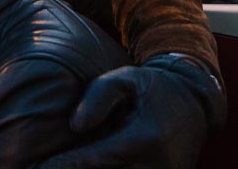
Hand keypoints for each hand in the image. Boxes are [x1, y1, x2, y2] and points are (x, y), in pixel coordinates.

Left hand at [39, 54, 225, 168]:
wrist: (196, 104)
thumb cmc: (153, 88)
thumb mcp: (126, 78)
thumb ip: (98, 96)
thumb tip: (75, 125)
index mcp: (147, 138)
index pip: (98, 158)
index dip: (67, 165)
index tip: (42, 168)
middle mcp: (158, 167)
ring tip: (57, 168)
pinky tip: (85, 168)